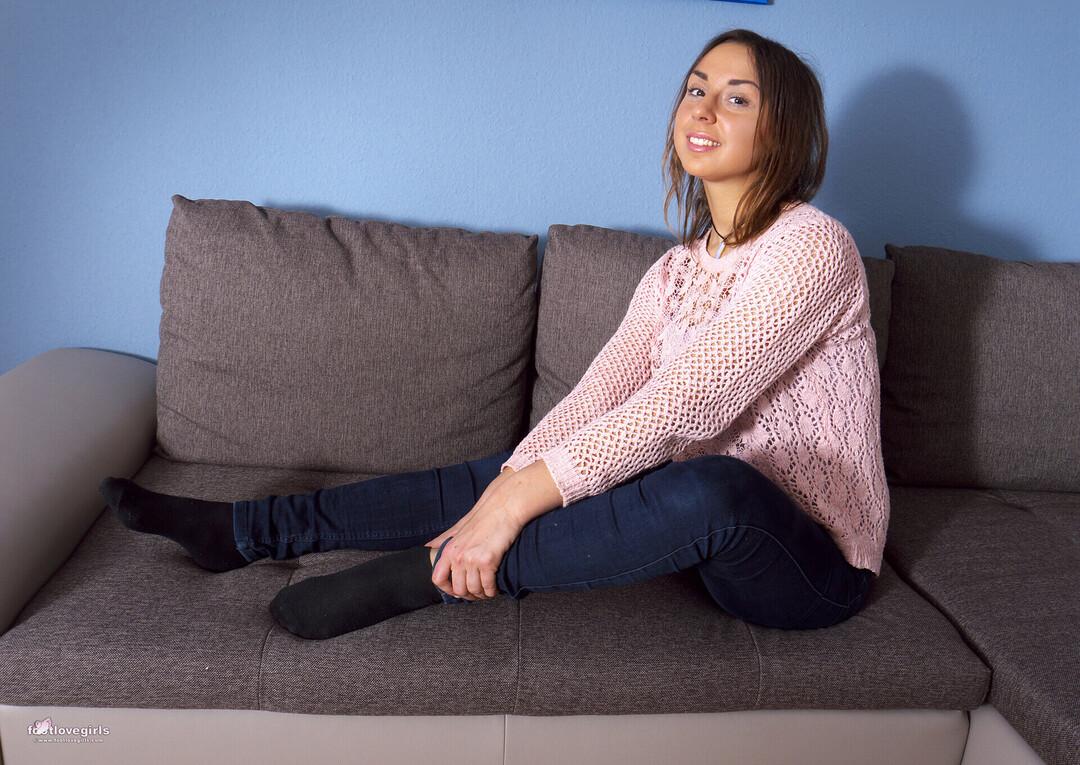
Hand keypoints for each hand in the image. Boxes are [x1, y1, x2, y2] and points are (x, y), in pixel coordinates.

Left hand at [426, 461, 561, 600]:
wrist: (504, 508)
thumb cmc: (484, 517)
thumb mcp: (460, 527)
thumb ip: (444, 538)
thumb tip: (429, 545)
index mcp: (449, 549)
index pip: (437, 579)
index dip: (447, 590)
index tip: (458, 591)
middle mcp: (457, 556)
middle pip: (458, 589)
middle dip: (469, 595)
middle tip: (478, 593)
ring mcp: (471, 559)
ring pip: (473, 590)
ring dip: (482, 595)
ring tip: (487, 591)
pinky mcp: (488, 561)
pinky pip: (488, 586)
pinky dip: (492, 591)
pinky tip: (495, 588)